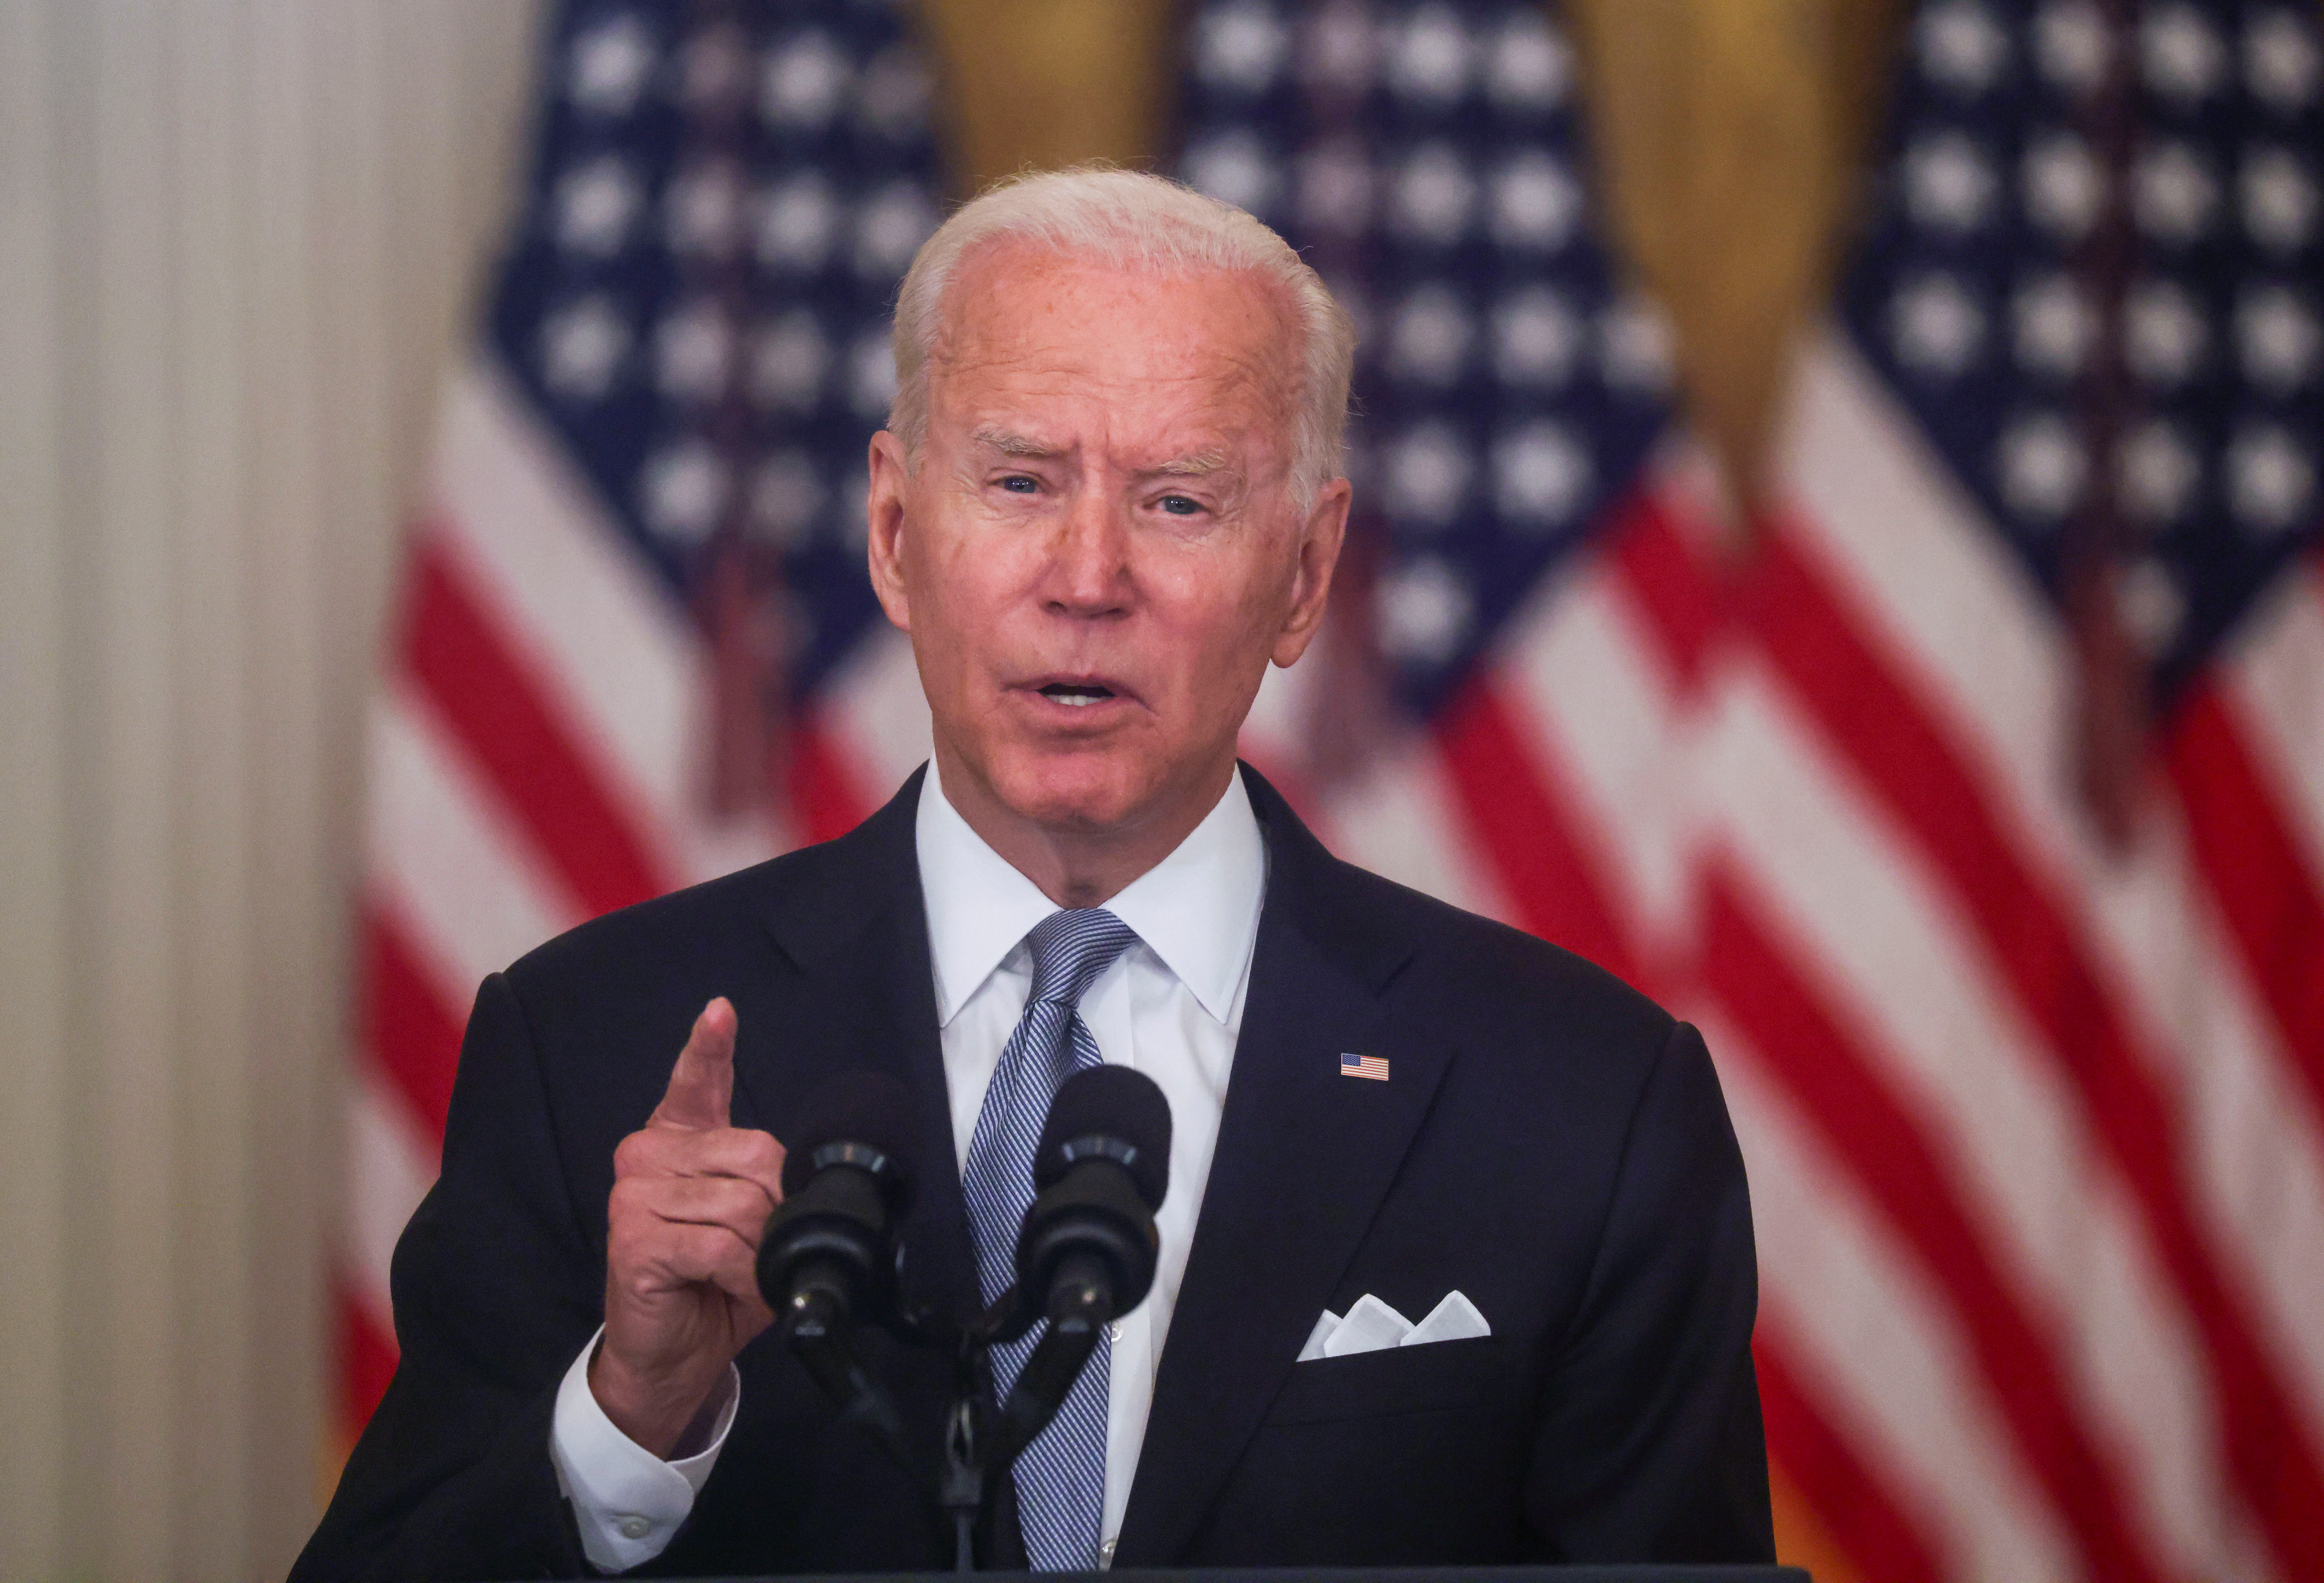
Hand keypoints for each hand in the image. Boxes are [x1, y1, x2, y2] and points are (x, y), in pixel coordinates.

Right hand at [590, 997, 784, 1456]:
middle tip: (758, 1248)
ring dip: (760, 1251)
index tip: (720, 1012)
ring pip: (740, 1203)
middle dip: (776, 1210)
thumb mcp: (754, 1223)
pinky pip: (719, 1244)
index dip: (709, 1048)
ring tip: (741, 1273)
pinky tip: (731, 1287)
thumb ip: (768, 1184)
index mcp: (678, 1141)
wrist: (674, 1351)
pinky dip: (743, 1273)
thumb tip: (799, 1172)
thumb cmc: (716, 1283)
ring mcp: (633, 1195)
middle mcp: (647, 1156)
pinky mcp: (633, 1239)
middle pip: (753, 1155)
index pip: (694, 1082)